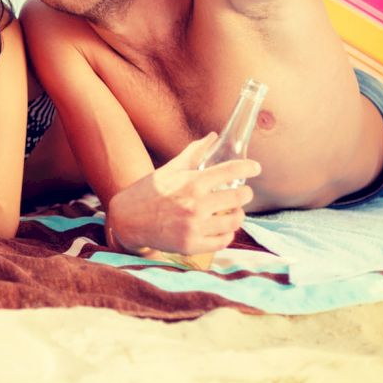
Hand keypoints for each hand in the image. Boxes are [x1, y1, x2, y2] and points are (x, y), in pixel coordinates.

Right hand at [106, 134, 259, 255]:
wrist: (127, 219)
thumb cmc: (150, 191)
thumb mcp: (170, 169)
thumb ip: (194, 153)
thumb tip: (212, 137)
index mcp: (191, 182)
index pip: (230, 171)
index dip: (248, 167)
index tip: (255, 168)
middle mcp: (195, 204)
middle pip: (238, 198)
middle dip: (245, 193)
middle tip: (243, 193)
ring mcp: (194, 226)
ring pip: (234, 221)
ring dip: (237, 215)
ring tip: (233, 211)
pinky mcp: (192, 245)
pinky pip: (223, 240)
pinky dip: (226, 233)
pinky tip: (221, 227)